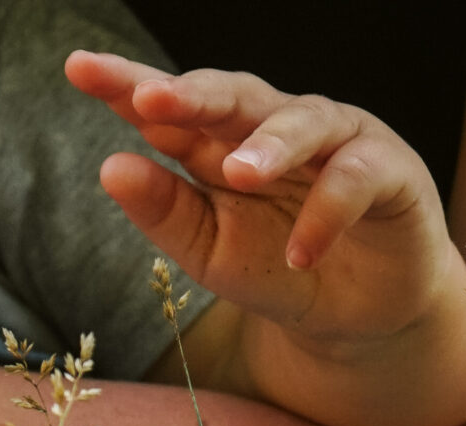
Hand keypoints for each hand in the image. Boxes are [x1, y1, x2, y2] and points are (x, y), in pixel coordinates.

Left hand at [66, 51, 461, 348]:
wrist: (356, 316)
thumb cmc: (278, 269)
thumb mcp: (208, 253)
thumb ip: (165, 213)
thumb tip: (110, 167)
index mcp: (222, 145)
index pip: (171, 110)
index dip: (126, 87)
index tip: (78, 69)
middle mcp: (277, 128)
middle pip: (233, 96)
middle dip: (193, 93)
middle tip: (149, 98)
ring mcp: (336, 143)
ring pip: (302, 121)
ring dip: (270, 146)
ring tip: (240, 175)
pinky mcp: (388, 171)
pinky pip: (355, 178)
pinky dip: (328, 214)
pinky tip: (301, 253)